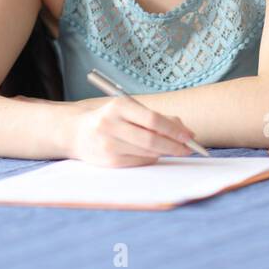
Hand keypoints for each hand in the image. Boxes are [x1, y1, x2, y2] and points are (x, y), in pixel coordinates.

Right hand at [70, 97, 198, 166]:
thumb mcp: (130, 110)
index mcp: (118, 106)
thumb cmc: (112, 119)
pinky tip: (155, 153)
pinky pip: (139, 162)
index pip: (152, 120)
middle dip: (174, 145)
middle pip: (151, 139)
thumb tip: (186, 131)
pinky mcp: (109, 161)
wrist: (78, 133)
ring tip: (174, 149)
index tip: (190, 136)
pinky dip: (152, 158)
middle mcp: (110, 125)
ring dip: (165, 152)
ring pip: (147, 152)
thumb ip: (157, 117)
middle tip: (190, 148)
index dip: (174, 129)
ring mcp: (108, 144)